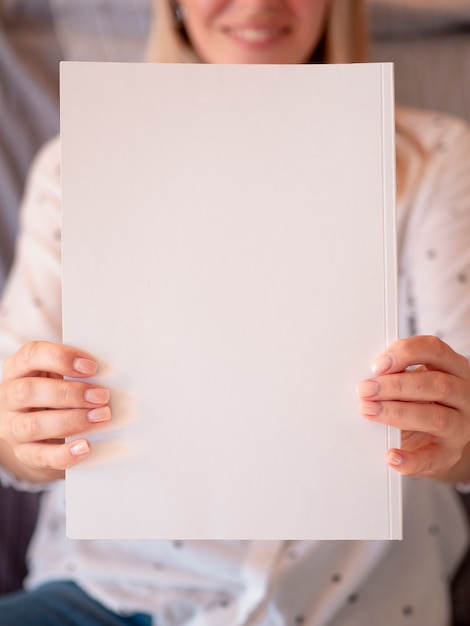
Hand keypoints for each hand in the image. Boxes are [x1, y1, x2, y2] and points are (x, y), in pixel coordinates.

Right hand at [0, 341, 110, 482]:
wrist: (41, 434)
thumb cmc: (55, 394)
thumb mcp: (59, 376)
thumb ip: (75, 372)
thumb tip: (109, 373)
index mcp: (19, 368)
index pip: (32, 355)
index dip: (61, 358)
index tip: (91, 367)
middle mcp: (10, 397)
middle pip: (29, 391)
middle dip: (70, 393)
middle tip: (101, 396)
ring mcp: (13, 427)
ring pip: (33, 425)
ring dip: (71, 420)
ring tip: (100, 417)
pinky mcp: (24, 453)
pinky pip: (41, 455)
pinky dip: (65, 452)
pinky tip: (85, 446)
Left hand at [357, 335, 469, 481]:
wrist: (431, 440)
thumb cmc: (418, 401)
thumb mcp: (411, 381)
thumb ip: (396, 374)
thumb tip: (367, 376)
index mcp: (452, 368)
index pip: (434, 350)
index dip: (405, 353)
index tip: (377, 365)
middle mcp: (462, 395)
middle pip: (436, 384)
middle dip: (395, 386)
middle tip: (365, 389)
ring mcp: (460, 426)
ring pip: (436, 417)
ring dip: (398, 413)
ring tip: (370, 411)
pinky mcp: (450, 454)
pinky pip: (432, 458)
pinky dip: (410, 459)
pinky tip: (391, 455)